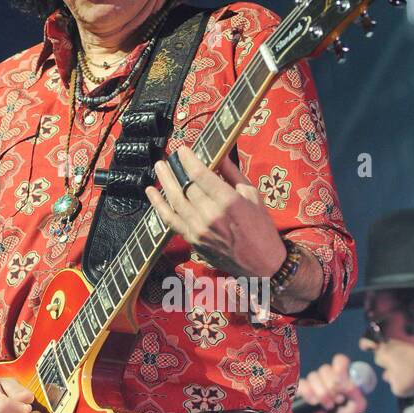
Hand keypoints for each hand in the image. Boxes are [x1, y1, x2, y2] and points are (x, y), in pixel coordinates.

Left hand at [145, 145, 286, 279]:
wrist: (261, 264)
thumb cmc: (261, 228)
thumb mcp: (253, 195)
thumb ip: (233, 174)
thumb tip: (219, 154)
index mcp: (229, 202)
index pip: (201, 175)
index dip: (188, 160)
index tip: (181, 148)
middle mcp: (211, 215)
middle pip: (186, 186)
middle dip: (176, 168)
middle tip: (170, 156)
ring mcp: (199, 230)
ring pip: (175, 201)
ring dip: (165, 182)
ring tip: (159, 167)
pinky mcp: (193, 240)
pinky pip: (171, 220)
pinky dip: (159, 205)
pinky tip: (152, 192)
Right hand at [295, 352, 366, 412]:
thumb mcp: (358, 406)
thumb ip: (355, 391)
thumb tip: (343, 382)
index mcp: (342, 379)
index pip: (339, 361)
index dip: (339, 368)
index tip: (341, 382)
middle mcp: (327, 380)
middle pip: (325, 369)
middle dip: (331, 385)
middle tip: (338, 400)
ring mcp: (314, 386)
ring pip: (313, 376)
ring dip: (322, 392)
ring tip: (328, 406)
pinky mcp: (302, 394)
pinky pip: (301, 384)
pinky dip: (308, 392)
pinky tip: (314, 403)